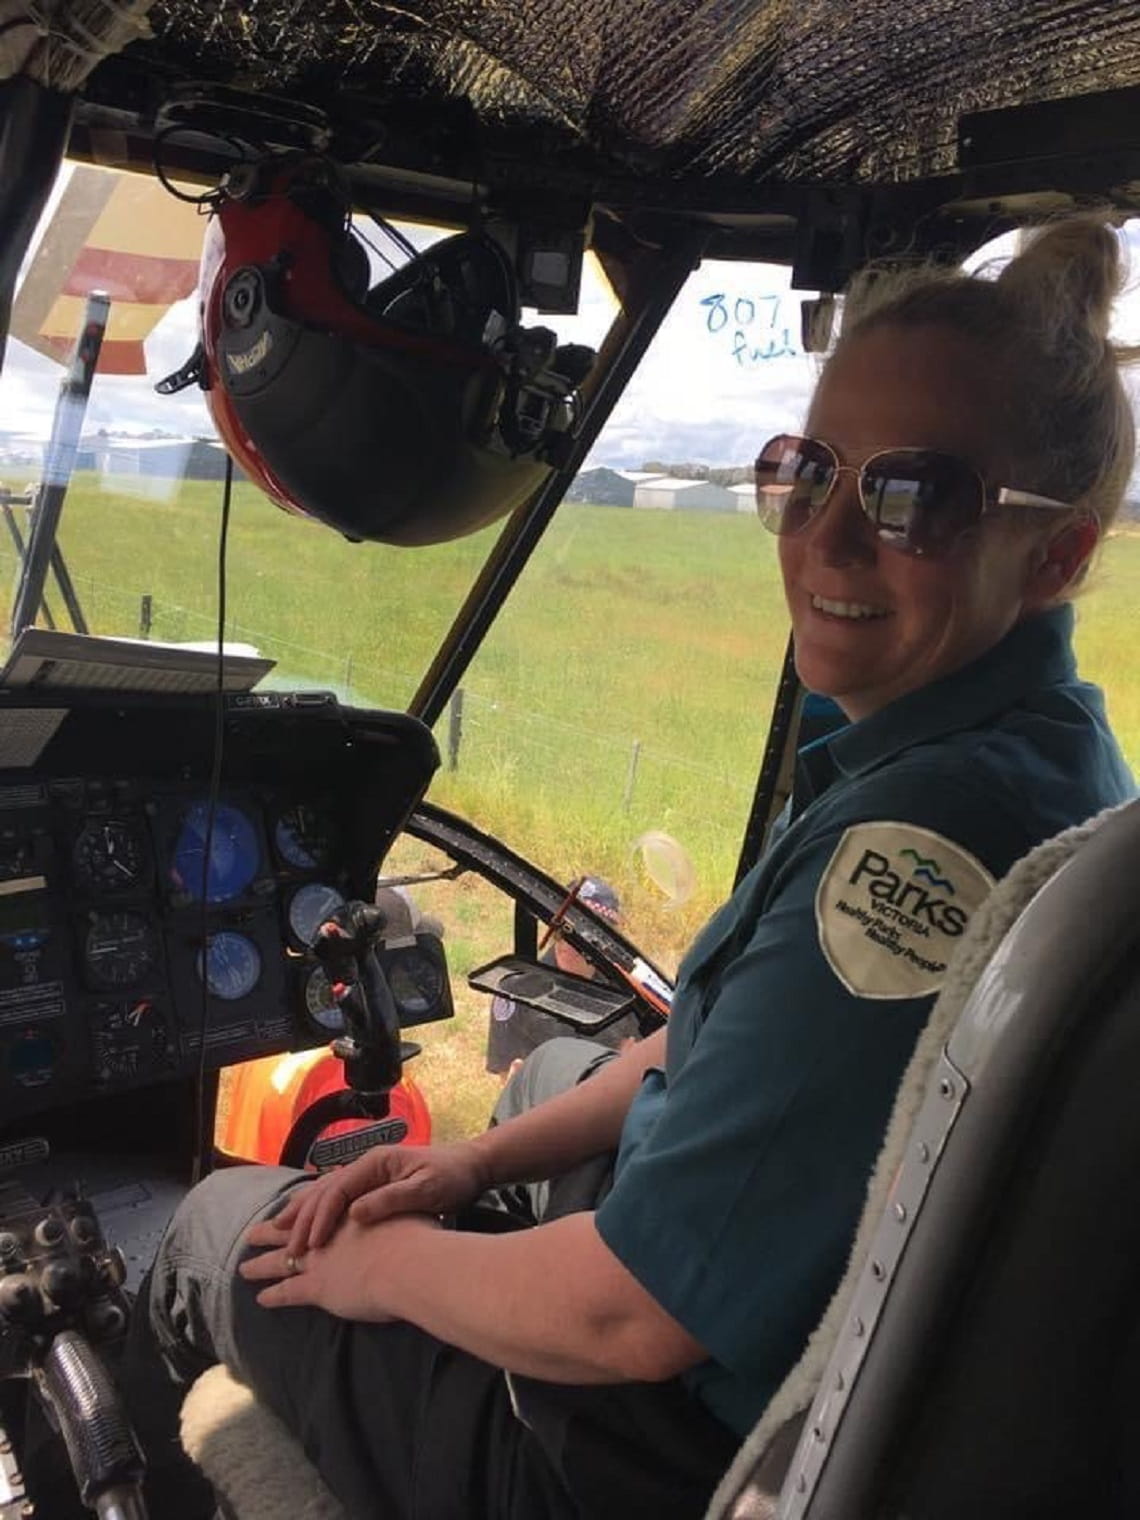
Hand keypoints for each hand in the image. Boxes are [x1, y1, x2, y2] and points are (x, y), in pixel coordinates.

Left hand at [239, 1213, 439, 1318]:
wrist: (407, 1263)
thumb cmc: (415, 1236)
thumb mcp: (406, 1213)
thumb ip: (396, 1211)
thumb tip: (402, 1210)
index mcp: (348, 1214)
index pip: (318, 1210)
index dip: (302, 1211)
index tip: (289, 1210)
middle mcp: (329, 1235)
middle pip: (292, 1232)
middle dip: (271, 1233)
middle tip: (252, 1232)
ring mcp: (320, 1262)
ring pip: (281, 1262)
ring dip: (261, 1264)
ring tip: (243, 1268)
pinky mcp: (318, 1289)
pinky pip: (288, 1292)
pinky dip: (273, 1295)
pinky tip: (261, 1299)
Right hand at [251, 1140, 490, 1262]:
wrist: (470, 1166)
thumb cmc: (451, 1177)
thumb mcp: (426, 1189)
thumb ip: (391, 1199)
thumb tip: (355, 1213)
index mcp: (376, 1163)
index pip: (337, 1190)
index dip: (321, 1218)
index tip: (310, 1244)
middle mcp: (367, 1164)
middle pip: (324, 1190)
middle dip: (302, 1218)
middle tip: (286, 1248)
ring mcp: (368, 1172)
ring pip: (325, 1191)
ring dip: (302, 1211)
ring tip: (279, 1232)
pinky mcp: (373, 1184)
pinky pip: (337, 1196)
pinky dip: (318, 1209)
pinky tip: (307, 1223)